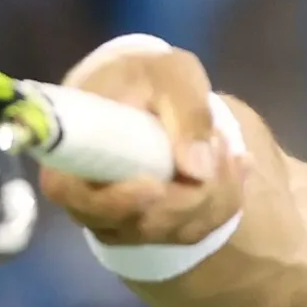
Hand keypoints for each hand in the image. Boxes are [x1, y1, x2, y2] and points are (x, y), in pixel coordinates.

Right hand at [37, 37, 247, 245]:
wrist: (151, 93)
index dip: (119, 202)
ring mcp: (123, 221)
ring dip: (214, 191)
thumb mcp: (172, 75)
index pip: (79, 200)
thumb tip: (197, 171)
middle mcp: (89, 201)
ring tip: (224, 144)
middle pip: (140, 226)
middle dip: (190, 194)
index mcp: (70, 160)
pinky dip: (226, 198)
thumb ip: (186, 112)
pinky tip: (236, 164)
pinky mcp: (157, 228)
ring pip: (176, 231)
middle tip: (218, 143)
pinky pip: (198, 229)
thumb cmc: (149, 79)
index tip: (156, 186)